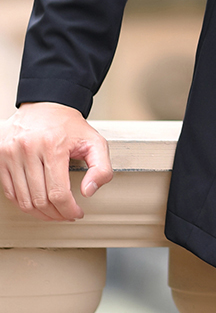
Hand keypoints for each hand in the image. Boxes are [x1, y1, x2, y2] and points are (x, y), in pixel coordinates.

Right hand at [0, 102, 112, 221]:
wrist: (47, 106)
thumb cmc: (69, 125)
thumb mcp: (95, 141)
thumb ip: (101, 167)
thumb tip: (89, 192)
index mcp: (53, 145)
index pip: (58, 192)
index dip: (69, 209)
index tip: (77, 213)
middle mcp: (29, 149)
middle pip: (40, 199)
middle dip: (56, 214)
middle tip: (66, 215)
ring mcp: (11, 154)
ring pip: (23, 200)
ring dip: (40, 213)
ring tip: (54, 212)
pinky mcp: (1, 158)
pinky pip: (10, 192)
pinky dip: (24, 203)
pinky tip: (37, 203)